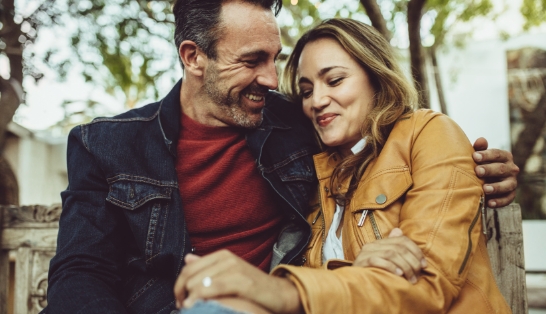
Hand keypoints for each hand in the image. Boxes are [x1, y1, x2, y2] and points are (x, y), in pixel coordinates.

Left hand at [173, 250, 302, 313]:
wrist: (280, 294)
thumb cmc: (253, 287)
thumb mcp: (229, 274)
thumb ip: (208, 266)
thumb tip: (187, 258)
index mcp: (222, 255)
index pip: (188, 268)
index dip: (178, 286)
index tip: (180, 301)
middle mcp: (227, 258)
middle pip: (190, 276)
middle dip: (182, 295)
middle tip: (185, 309)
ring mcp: (235, 268)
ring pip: (198, 283)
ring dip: (190, 300)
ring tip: (193, 310)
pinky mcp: (243, 281)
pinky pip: (213, 288)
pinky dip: (201, 299)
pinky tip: (198, 307)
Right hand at [353, 228, 426, 283]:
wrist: (353, 282)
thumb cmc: (372, 273)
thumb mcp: (384, 260)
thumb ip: (393, 247)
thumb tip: (398, 230)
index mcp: (379, 243)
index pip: (401, 240)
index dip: (416, 251)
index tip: (424, 264)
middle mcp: (372, 245)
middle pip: (398, 247)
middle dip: (412, 261)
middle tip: (417, 274)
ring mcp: (366, 253)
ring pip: (391, 254)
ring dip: (405, 267)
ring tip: (410, 278)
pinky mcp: (362, 262)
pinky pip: (378, 261)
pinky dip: (391, 267)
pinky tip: (398, 274)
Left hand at [472, 137, 518, 207]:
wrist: (483, 181)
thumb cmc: (480, 165)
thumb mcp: (479, 157)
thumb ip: (479, 149)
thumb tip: (480, 140)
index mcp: (504, 157)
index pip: (497, 154)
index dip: (486, 155)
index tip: (474, 156)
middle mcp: (511, 168)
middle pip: (501, 169)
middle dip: (489, 170)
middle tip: (477, 171)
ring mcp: (512, 182)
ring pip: (507, 185)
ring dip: (496, 187)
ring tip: (485, 189)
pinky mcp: (511, 194)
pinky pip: (508, 199)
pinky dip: (499, 201)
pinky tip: (490, 203)